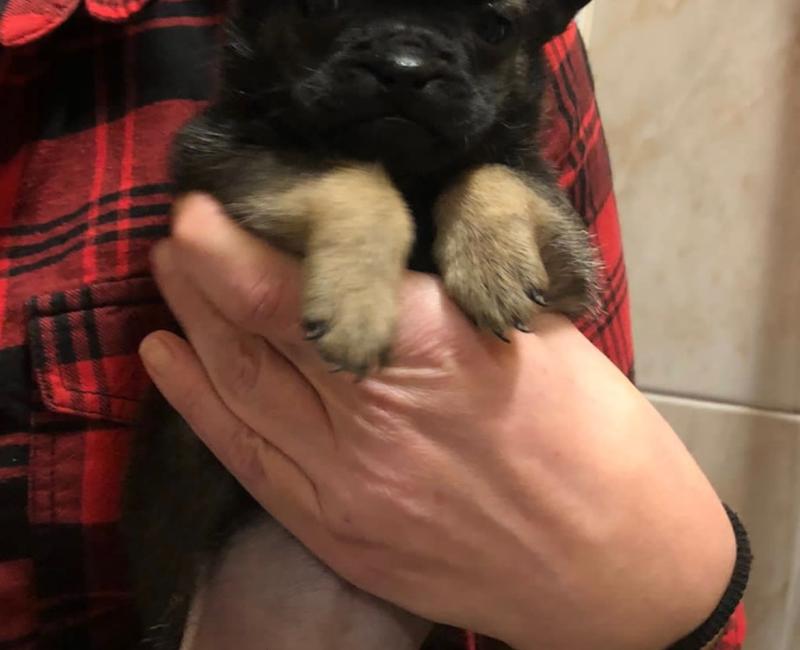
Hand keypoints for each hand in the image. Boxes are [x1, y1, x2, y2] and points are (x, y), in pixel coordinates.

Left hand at [140, 195, 735, 649]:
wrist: (618, 575)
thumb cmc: (601, 440)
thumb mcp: (537, 335)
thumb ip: (446, 295)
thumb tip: (383, 253)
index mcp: (430, 351)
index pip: (295, 293)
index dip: (230, 249)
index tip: (196, 209)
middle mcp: (370, 423)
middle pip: (252, 340)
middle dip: (200, 280)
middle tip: (178, 237)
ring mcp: (345, 490)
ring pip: (240, 397)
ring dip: (193, 332)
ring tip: (168, 282)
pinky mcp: (338, 534)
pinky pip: (250, 463)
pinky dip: (201, 408)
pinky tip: (168, 362)